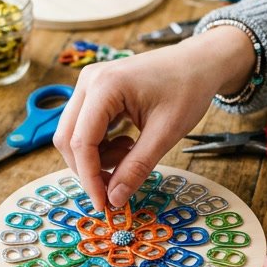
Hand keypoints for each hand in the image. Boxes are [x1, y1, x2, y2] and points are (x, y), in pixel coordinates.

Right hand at [53, 28, 254, 210]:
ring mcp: (88, 83)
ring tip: (130, 154)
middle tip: (117, 186)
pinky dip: (100, 145)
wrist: (199, 62)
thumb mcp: (166, 133)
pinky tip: (127, 144)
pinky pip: (83, 126)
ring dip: (95, 157)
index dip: (89, 178)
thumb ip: (137, 167)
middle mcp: (88, 81)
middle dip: (89, 169)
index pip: (81, 141)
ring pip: (73, 134)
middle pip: (68, 138)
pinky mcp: (94, 90)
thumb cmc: (187, 89)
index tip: (104, 204)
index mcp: (105, 86)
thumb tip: (114, 199)